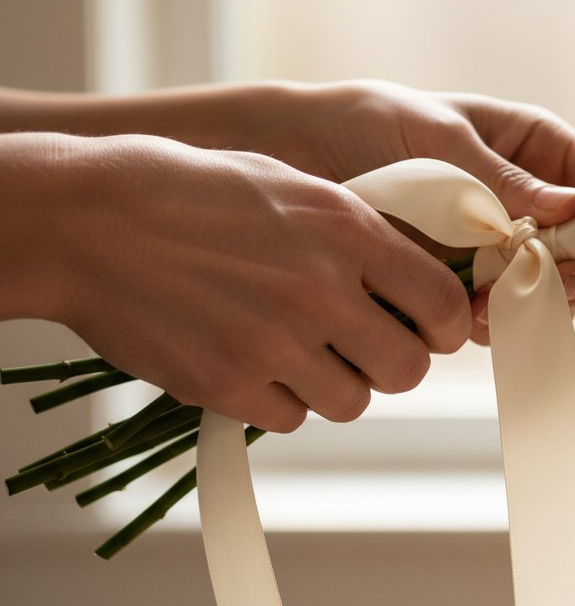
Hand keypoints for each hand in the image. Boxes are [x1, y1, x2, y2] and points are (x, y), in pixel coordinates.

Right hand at [7, 133, 470, 430]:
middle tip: (372, 348)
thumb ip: (361, 233)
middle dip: (396, 362)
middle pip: (408, 368)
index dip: (448, 324)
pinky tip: (258, 363)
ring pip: (353, 402)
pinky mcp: (227, 385)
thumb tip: (411, 278)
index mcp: (349, 232)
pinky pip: (290, 418)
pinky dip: (284, 400)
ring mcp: (274, 344)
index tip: (433, 328)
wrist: (96, 220)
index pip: (443, 302)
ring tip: (307, 353)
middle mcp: (322, 292)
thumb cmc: (198, 192)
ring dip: (340, 385)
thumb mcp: (297, 186)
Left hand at [262, 81, 574, 341]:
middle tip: (560, 285)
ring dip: (536, 301)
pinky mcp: (455, 279)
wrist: (296, 156)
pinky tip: (477, 317)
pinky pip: (495, 308)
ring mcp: (490, 243)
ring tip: (504, 302)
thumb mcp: (442, 139)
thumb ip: (504, 180)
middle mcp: (520, 198)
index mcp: (530, 146)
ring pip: (543, 285)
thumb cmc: (374, 122)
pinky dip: (495, 318)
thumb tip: (573, 211)